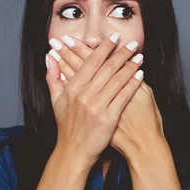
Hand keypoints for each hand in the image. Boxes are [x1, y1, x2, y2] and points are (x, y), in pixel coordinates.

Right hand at [45, 33, 144, 168]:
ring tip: (139, 57)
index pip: (91, 62)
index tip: (114, 38)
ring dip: (130, 66)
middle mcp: (84, 95)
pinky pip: (123, 97)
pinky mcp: (108, 118)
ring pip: (116, 80)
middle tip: (132, 43)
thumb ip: (52, 76)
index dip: (104, 48)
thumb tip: (49, 56)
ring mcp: (96, 106)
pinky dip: (132, 84)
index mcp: (72, 88)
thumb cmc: (66, 126)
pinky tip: (140, 75)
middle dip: (121, 53)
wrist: (73, 152)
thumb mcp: (55, 100)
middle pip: (106, 68)